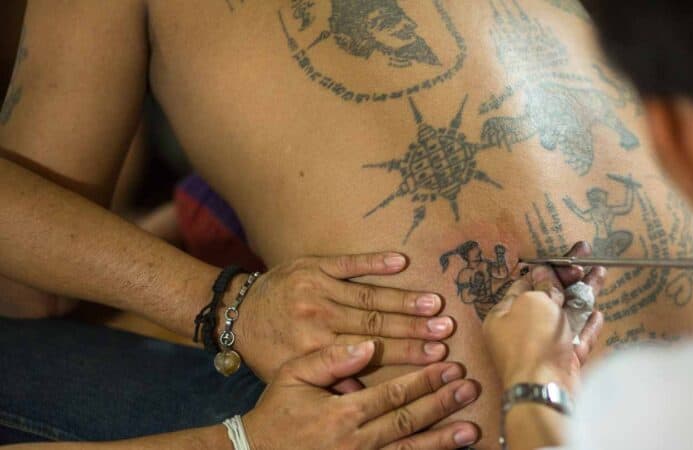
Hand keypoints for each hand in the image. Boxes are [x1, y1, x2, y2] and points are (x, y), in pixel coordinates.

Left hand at [235, 252, 454, 379]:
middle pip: (376, 322)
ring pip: (368, 295)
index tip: (436, 355)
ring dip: (404, 298)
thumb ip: (333, 380)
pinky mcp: (313, 265)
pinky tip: (400, 261)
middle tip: (447, 328)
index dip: (405, 353)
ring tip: (434, 303)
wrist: (236, 312)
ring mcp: (317, 287)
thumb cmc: (270, 347)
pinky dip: (374, 262)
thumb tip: (374, 392)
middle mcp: (318, 317)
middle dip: (414, 326)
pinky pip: (348, 262)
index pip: (370, 350)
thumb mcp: (294, 374)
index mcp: (315, 347)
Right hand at [244, 341, 479, 449]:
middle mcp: (355, 441)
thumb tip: (368, 345)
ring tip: (470, 430)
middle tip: (469, 388)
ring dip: (442, 441)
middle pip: (408, 421)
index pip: (393, 393)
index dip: (424, 380)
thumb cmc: (276, 410)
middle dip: (442, 404)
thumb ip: (331, 358)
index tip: (449, 364)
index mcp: (341, 412)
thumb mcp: (293, 374)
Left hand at [483, 242, 605, 391]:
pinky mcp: (562, 363)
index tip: (564, 257)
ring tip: (600, 272)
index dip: (545, 269)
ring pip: (566, 315)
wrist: (544, 387)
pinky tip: (598, 312)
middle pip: (548, 298)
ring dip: (583, 294)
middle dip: (568, 277)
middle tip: (587, 256)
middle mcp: (520, 330)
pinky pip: (575, 339)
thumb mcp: (533, 302)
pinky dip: (587, 325)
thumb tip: (545, 273)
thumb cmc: (530, 342)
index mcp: (503, 315)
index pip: (524, 284)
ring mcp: (542, 347)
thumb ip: (542, 286)